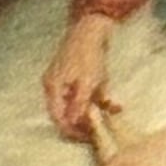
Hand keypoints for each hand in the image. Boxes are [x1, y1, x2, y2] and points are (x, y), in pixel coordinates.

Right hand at [43, 13, 112, 137]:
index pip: (57, 118)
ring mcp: (65, 81)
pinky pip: (85, 94)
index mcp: (53, 87)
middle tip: (101, 128)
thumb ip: (79, 104)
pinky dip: (98, 99)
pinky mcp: (76, 76)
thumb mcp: (87, 82)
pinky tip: (113, 102)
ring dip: (95, 110)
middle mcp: (55, 86)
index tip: (87, 137)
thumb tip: (74, 122)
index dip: (71, 130)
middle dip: (85, 121)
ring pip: (78, 104)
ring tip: (112, 111)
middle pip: (67, 113)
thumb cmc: (88, 53)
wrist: (92, 27)